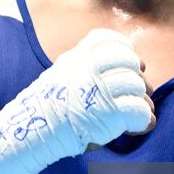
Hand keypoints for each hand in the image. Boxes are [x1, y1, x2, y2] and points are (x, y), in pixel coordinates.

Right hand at [0, 28, 155, 173]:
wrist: (30, 133)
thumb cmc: (48, 110)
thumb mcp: (62, 74)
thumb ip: (87, 67)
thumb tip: (131, 72)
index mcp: (76, 57)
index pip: (108, 40)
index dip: (124, 49)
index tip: (129, 63)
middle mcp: (88, 68)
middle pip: (128, 62)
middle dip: (137, 77)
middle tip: (135, 92)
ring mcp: (98, 89)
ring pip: (136, 85)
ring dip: (140, 100)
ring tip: (135, 111)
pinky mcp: (109, 113)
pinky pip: (139, 110)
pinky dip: (143, 119)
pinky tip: (137, 126)